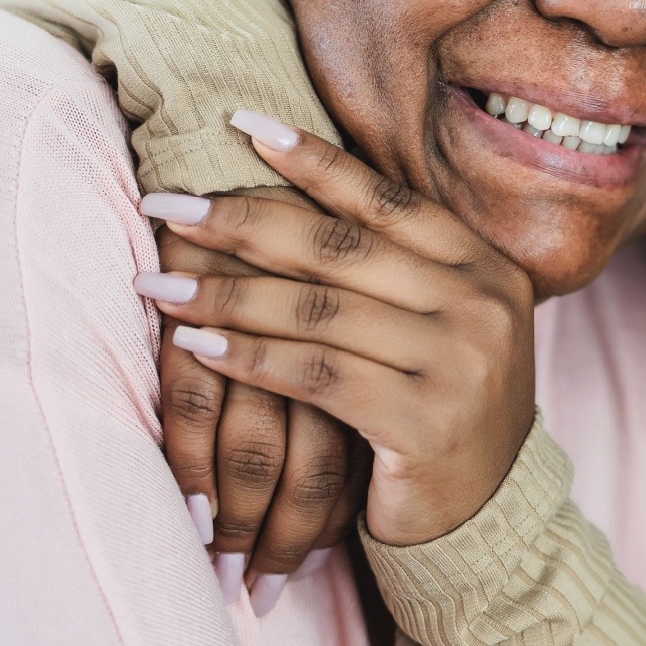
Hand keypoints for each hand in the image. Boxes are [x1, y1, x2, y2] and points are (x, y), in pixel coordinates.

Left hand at [139, 121, 536, 547]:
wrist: (485, 520)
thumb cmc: (439, 410)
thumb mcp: (437, 327)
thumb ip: (392, 270)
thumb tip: (286, 190)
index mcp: (487, 268)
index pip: (387, 200)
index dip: (313, 161)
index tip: (240, 125)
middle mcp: (482, 305)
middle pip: (343, 247)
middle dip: (244, 220)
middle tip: (168, 204)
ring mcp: (459, 364)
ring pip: (320, 311)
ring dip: (227, 294)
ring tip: (158, 282)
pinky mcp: (424, 424)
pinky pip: (316, 377)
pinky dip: (249, 357)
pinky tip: (196, 345)